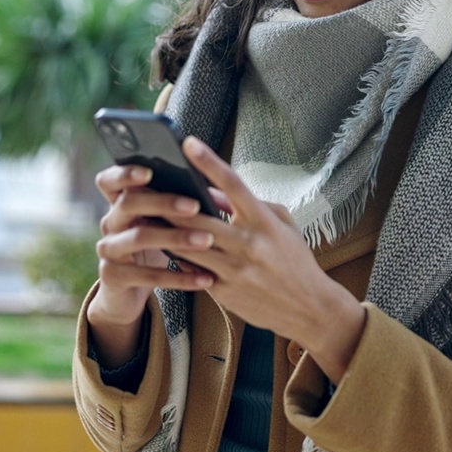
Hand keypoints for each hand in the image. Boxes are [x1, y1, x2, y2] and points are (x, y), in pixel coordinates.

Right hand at [86, 164, 216, 365]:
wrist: (128, 293)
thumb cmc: (153, 249)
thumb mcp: (159, 225)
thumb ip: (173, 206)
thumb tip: (211, 189)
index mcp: (119, 203)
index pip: (110, 180)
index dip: (125, 173)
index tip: (150, 171)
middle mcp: (109, 223)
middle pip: (128, 203)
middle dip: (163, 202)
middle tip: (194, 205)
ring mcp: (108, 250)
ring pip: (139, 237)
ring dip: (175, 238)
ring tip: (207, 240)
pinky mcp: (113, 277)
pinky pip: (147, 276)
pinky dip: (179, 278)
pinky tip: (204, 278)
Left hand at [169, 137, 366, 383]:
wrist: (309, 308)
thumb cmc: (295, 259)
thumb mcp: (282, 224)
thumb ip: (251, 204)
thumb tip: (215, 191)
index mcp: (264, 221)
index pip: (233, 184)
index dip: (209, 162)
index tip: (189, 143)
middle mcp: (248, 243)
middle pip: (199, 216)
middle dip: (169, 200)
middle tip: (145, 182)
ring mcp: (234, 269)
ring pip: (187, 245)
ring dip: (163, 229)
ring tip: (142, 213)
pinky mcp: (224, 291)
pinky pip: (191, 270)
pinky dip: (176, 256)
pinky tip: (161, 245)